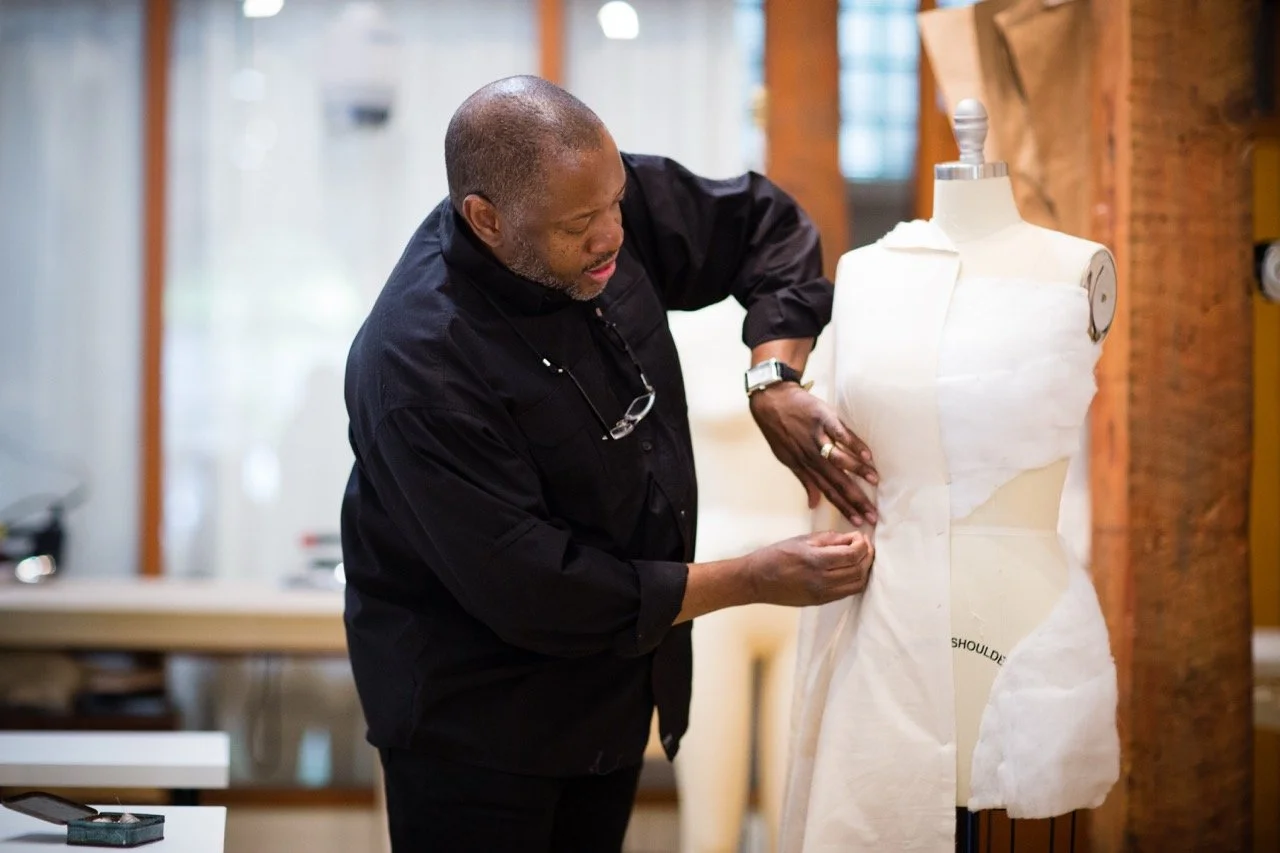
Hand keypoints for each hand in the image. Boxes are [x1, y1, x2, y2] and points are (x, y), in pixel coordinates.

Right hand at [746, 530, 873, 606]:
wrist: (756, 581)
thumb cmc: (775, 555)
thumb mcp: (802, 540)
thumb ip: (829, 539)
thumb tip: (852, 538)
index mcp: (816, 561)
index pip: (852, 554)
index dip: (862, 544)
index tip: (860, 536)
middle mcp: (822, 580)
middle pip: (858, 570)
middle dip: (866, 555)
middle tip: (864, 545)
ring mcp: (822, 594)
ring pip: (857, 584)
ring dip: (863, 569)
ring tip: (860, 557)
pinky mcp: (821, 601)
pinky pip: (847, 592)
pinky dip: (855, 580)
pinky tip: (851, 570)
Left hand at [749, 382, 878, 524]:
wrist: (771, 400)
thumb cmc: (780, 431)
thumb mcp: (787, 459)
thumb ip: (804, 481)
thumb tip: (813, 505)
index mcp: (805, 466)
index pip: (828, 492)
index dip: (843, 508)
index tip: (858, 521)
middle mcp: (812, 455)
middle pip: (837, 481)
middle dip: (856, 499)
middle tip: (872, 513)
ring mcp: (817, 436)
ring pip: (839, 458)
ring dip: (857, 470)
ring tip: (874, 481)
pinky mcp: (823, 418)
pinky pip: (840, 433)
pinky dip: (854, 444)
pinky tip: (867, 455)